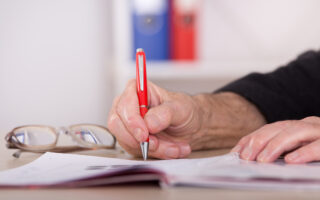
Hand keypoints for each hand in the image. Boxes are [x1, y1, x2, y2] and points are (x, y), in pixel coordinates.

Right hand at [108, 80, 265, 158]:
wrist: (200, 124)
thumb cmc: (191, 110)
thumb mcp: (182, 108)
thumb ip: (163, 113)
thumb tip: (148, 121)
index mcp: (138, 91)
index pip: (123, 104)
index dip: (131, 120)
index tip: (145, 132)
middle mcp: (132, 107)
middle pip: (121, 125)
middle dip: (145, 139)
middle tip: (165, 144)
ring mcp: (134, 124)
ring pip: (131, 142)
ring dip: (155, 148)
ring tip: (177, 146)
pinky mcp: (139, 139)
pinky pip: (140, 151)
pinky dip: (158, 154)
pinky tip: (174, 149)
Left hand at [232, 116, 319, 163]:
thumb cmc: (319, 148)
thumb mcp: (297, 150)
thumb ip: (280, 151)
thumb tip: (250, 157)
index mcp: (296, 127)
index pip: (267, 130)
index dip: (251, 139)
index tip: (236, 153)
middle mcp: (307, 125)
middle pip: (278, 128)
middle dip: (258, 141)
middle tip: (245, 157)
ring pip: (296, 132)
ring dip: (276, 146)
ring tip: (263, 160)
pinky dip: (306, 153)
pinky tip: (292, 161)